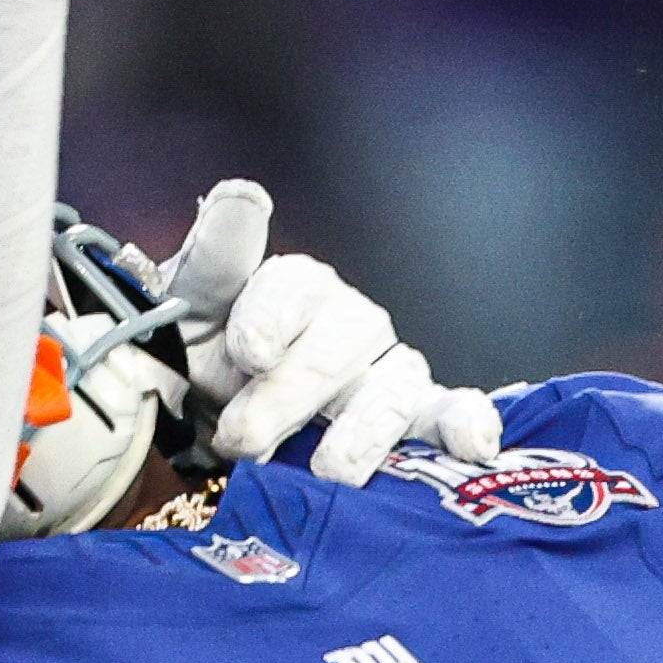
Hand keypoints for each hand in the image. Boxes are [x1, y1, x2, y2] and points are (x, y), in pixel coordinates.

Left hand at [155, 179, 501, 484]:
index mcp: (296, 285)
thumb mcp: (189, 305)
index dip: (271, 318)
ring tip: (332, 467)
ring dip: (362, 430)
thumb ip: (215, 257)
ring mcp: (385, 371)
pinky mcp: (412, 420)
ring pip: (390, 390)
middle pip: (335, 349)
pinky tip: (473, 444)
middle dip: (289, 394)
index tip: (249, 352)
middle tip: (243, 437)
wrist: (211, 422)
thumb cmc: (203, 355)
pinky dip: (464, 426)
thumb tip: (245, 195)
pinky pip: (445, 418)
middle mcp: (349, 321)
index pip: (292, 287)